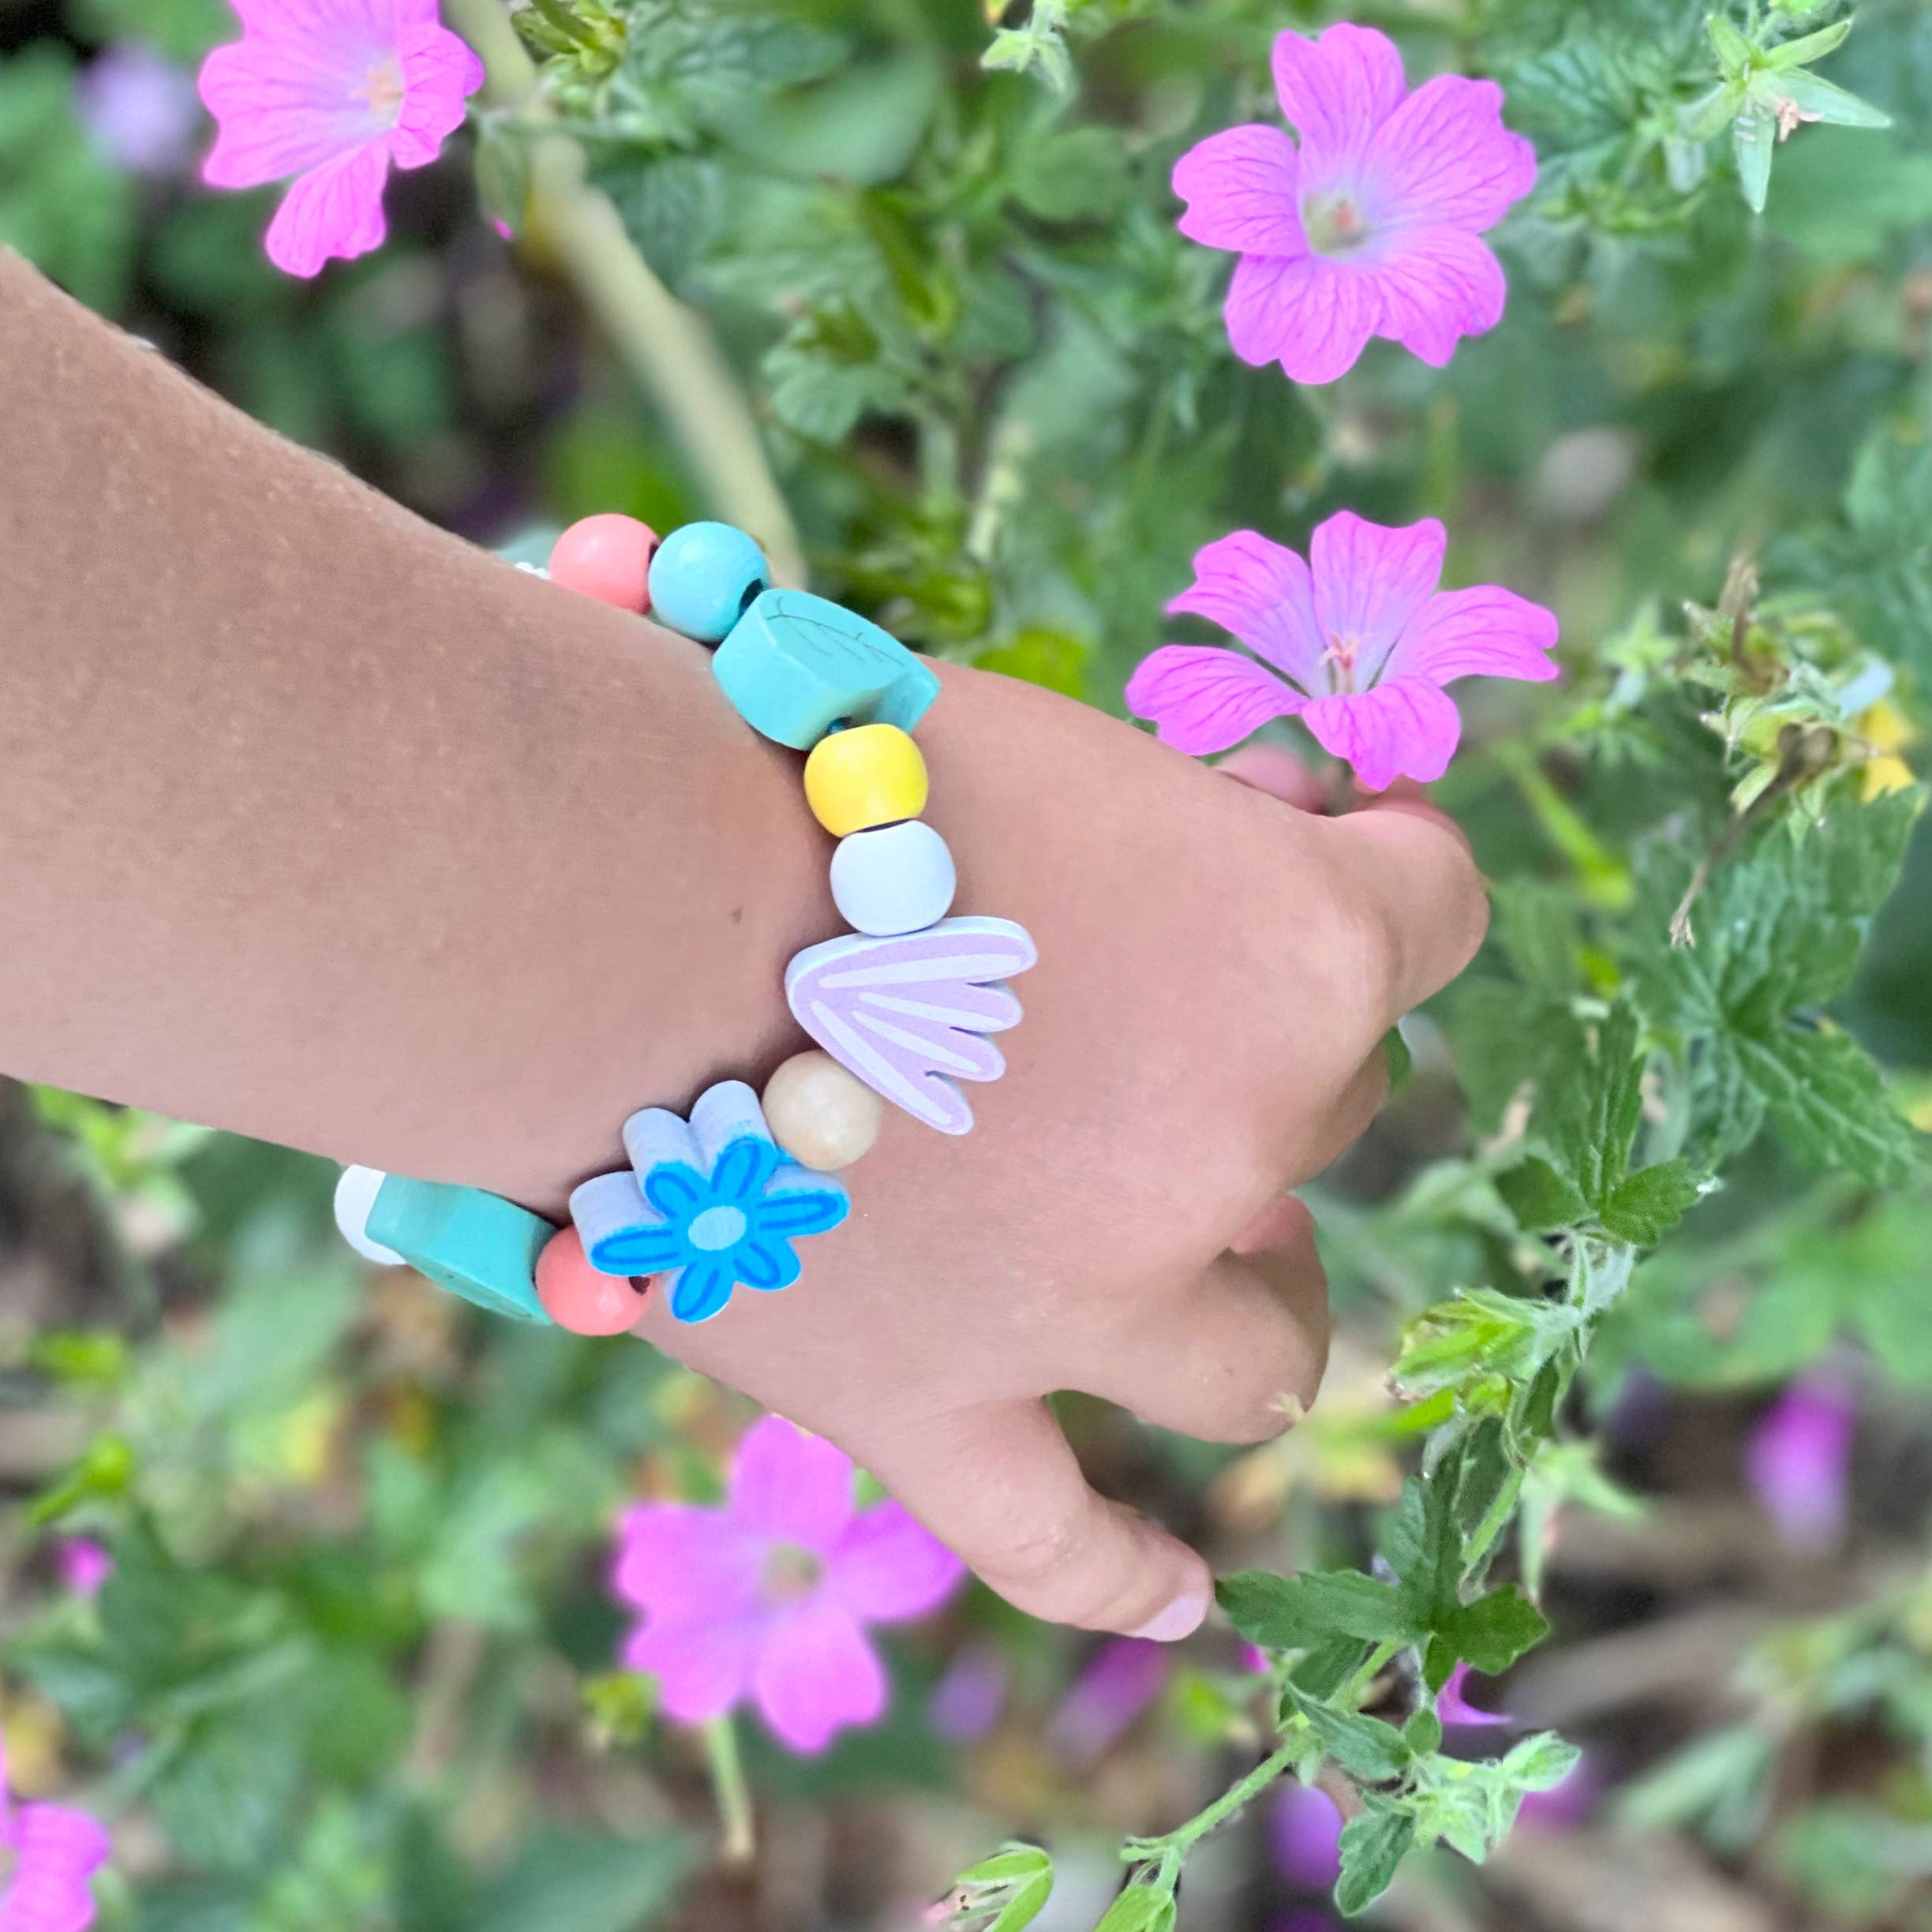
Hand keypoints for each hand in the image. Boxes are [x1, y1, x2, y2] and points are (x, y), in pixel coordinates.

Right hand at [640, 665, 1487, 1639]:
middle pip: (1329, 1105)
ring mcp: (1095, 1303)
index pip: (1436, 904)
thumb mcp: (1075, 751)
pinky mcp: (939, 1404)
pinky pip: (1059, 1542)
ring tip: (1238, 1264)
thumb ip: (1205, 837)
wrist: (614, 895)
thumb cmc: (842, 771)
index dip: (1383, 854)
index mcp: (1296, 954)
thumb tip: (1277, 851)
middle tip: (1139, 991)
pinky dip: (1126, 1574)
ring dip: (1262, 1293)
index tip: (1325, 831)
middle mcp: (1238, 1146)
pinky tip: (1183, 1593)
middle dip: (1263, 1044)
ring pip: (1257, 1350)